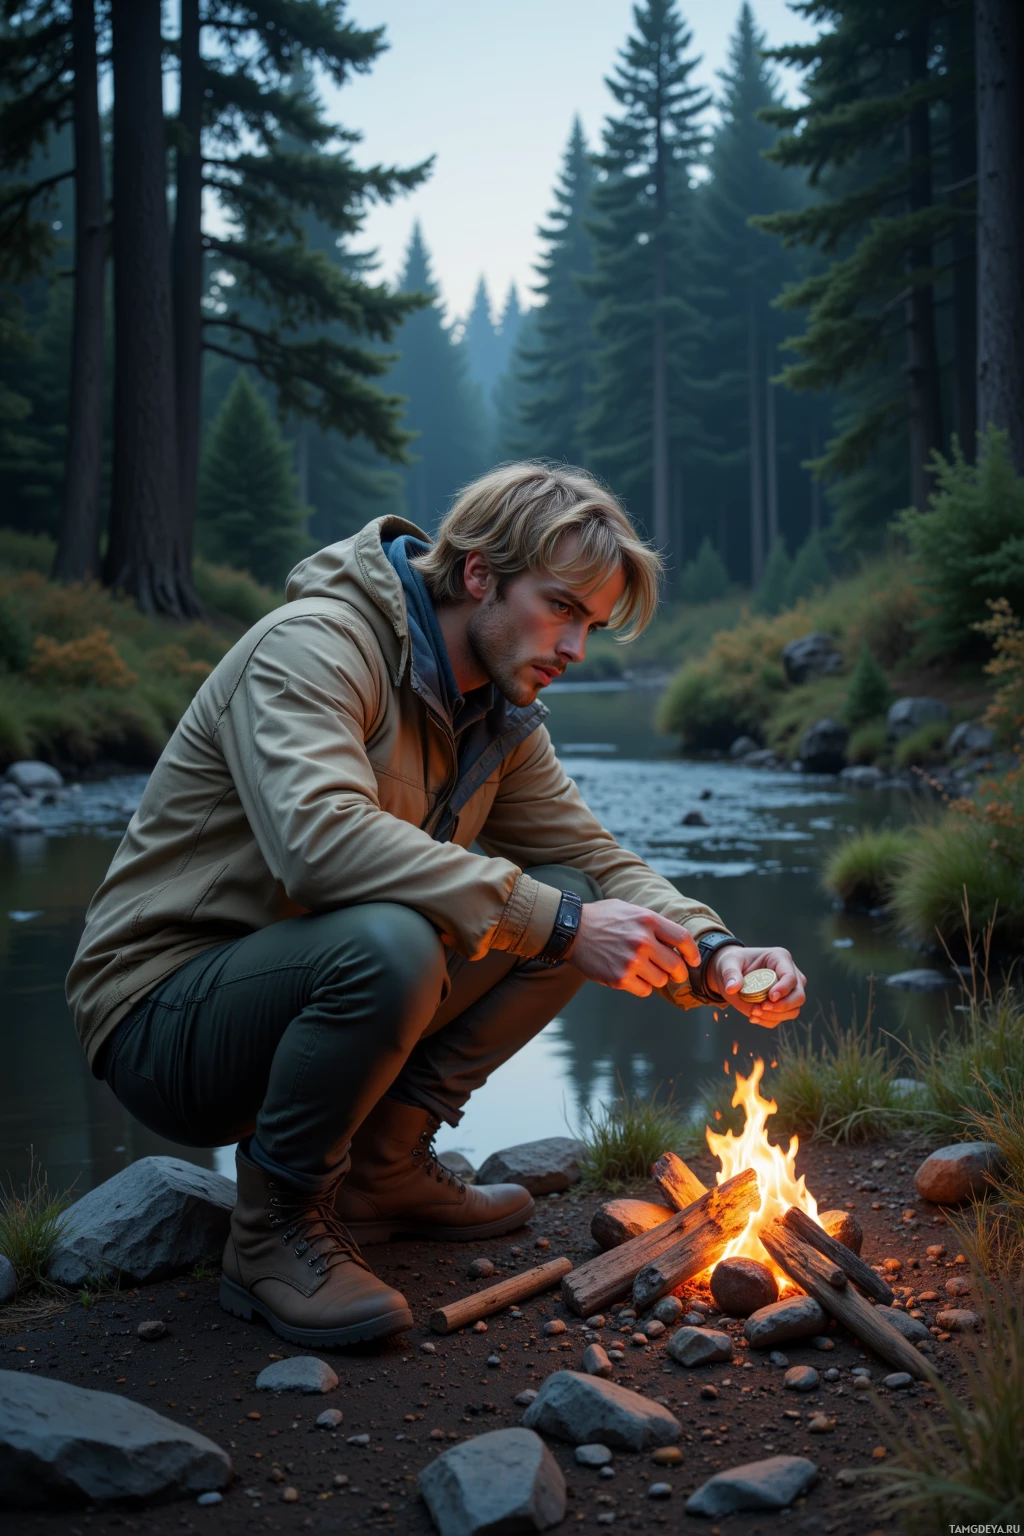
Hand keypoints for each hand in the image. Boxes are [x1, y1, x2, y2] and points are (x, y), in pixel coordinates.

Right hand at [571, 899, 699, 997]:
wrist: (572, 930)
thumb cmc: (603, 919)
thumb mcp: (631, 910)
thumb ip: (654, 924)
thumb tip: (677, 941)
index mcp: (648, 921)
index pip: (683, 940)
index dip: (693, 953)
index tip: (694, 961)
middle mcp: (642, 941)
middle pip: (676, 966)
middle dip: (679, 973)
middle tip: (675, 974)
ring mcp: (631, 961)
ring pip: (661, 981)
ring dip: (657, 978)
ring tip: (645, 971)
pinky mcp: (619, 978)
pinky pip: (644, 990)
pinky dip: (642, 987)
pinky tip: (632, 977)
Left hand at [704, 945, 806, 1027]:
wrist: (729, 975)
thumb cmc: (732, 963)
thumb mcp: (728, 963)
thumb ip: (730, 974)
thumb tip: (732, 988)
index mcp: (780, 958)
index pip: (791, 976)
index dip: (784, 989)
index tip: (771, 997)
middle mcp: (790, 976)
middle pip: (798, 996)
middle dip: (782, 1006)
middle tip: (761, 1007)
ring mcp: (788, 992)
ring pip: (793, 1010)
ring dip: (774, 1016)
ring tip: (753, 1012)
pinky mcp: (781, 1006)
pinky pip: (781, 1018)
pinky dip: (768, 1021)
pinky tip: (753, 1017)